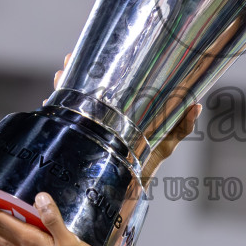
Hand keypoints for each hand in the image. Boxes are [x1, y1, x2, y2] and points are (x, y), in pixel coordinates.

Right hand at [52, 54, 200, 183]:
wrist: (126, 193)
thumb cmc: (146, 163)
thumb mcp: (165, 143)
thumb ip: (180, 127)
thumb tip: (197, 105)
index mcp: (119, 111)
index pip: (109, 83)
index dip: (102, 67)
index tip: (97, 52)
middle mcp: (100, 115)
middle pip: (84, 87)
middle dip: (76, 71)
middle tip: (69, 60)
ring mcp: (85, 126)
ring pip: (70, 100)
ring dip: (63, 85)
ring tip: (60, 74)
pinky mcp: (75, 140)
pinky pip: (62, 120)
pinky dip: (55, 108)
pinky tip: (49, 101)